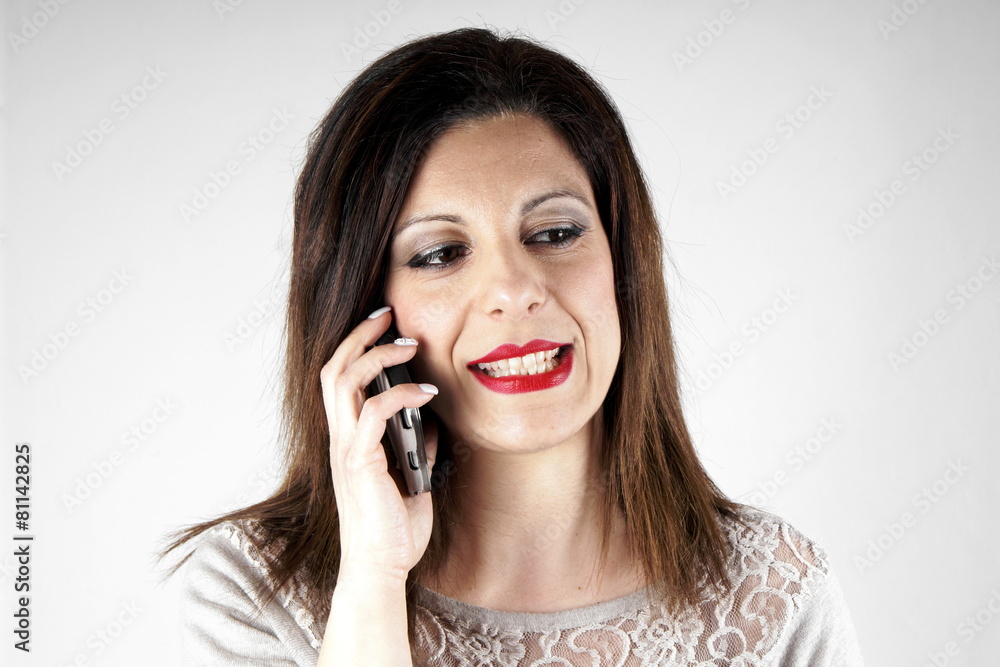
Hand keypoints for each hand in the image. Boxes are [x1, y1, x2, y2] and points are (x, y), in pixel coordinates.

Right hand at [320, 307, 439, 584]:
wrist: (379, 568)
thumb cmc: (393, 530)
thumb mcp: (412, 479)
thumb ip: (415, 449)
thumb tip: (432, 425)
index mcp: (349, 439)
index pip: (341, 379)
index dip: (358, 346)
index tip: (385, 325)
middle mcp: (340, 438)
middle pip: (334, 368)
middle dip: (360, 334)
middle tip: (389, 314)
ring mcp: (346, 448)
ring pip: (344, 380)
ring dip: (377, 354)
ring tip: (409, 344)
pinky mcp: (359, 461)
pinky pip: (372, 412)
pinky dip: (400, 394)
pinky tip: (426, 392)